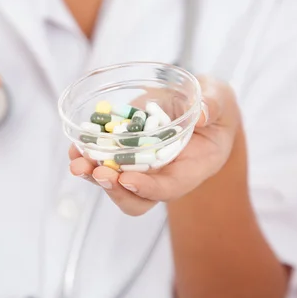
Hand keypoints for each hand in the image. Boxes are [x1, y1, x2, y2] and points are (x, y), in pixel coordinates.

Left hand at [69, 77, 240, 215]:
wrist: (195, 103)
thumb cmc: (213, 104)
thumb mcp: (221, 99)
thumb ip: (214, 104)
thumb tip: (200, 114)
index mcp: (192, 168)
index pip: (169, 188)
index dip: (148, 188)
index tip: (127, 180)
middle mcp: (163, 174)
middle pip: (136, 198)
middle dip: (114, 190)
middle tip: (99, 172)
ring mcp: (142, 165)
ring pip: (115, 183)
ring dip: (93, 175)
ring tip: (77, 162)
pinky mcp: (124, 150)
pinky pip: (103, 161)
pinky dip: (87, 156)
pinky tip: (75, 147)